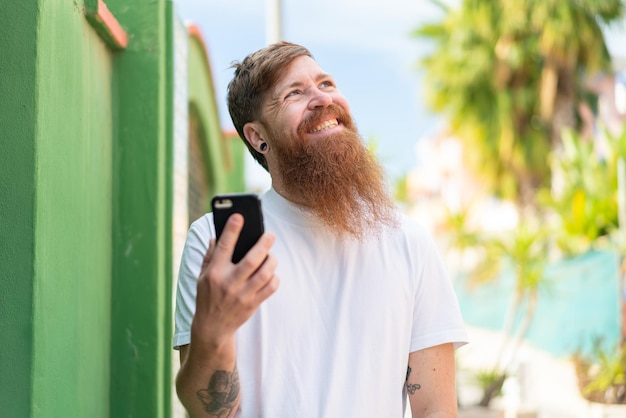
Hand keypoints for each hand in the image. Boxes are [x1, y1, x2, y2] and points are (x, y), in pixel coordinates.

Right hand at [191, 213, 278, 348]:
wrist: (212, 328)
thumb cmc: (207, 297)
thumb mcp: (202, 276)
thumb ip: (210, 255)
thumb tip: (217, 236)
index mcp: (214, 273)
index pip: (224, 247)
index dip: (232, 230)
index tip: (239, 216)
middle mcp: (228, 283)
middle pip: (251, 260)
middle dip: (263, 244)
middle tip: (270, 234)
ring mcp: (242, 295)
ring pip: (265, 274)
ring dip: (272, 261)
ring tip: (272, 254)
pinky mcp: (253, 305)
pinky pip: (270, 288)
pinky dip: (275, 278)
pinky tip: (272, 272)